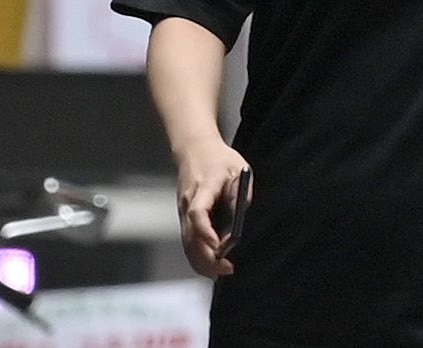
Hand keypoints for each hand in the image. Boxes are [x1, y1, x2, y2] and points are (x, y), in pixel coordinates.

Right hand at [176, 137, 249, 278]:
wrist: (194, 149)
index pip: (198, 212)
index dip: (206, 232)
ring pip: (187, 243)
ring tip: (220, 273)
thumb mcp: (238, 169)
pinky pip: (187, 241)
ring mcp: (183, 211)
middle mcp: (188, 202)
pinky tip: (210, 266)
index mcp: (203, 187)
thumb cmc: (220, 159)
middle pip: (191, 236)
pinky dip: (197, 257)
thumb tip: (240, 220)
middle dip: (207, 257)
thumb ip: (240, 194)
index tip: (219, 247)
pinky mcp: (184, 218)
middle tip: (227, 269)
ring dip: (201, 262)